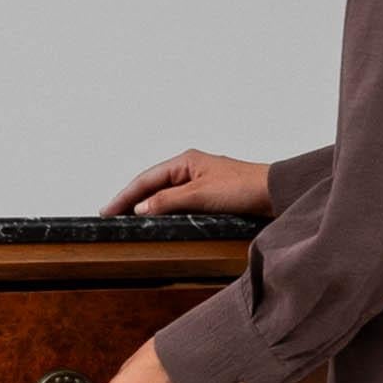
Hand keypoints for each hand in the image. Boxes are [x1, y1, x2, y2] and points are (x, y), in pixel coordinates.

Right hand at [101, 145, 271, 220]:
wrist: (276, 195)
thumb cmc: (244, 187)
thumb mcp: (200, 195)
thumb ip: (168, 201)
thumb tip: (140, 207)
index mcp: (185, 161)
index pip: (146, 179)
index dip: (124, 195)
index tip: (107, 210)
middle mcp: (191, 169)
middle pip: (152, 185)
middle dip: (131, 200)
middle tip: (111, 216)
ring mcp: (200, 182)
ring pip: (165, 195)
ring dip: (147, 206)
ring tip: (128, 220)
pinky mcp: (210, 196)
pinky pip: (179, 203)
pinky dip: (165, 211)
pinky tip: (159, 221)